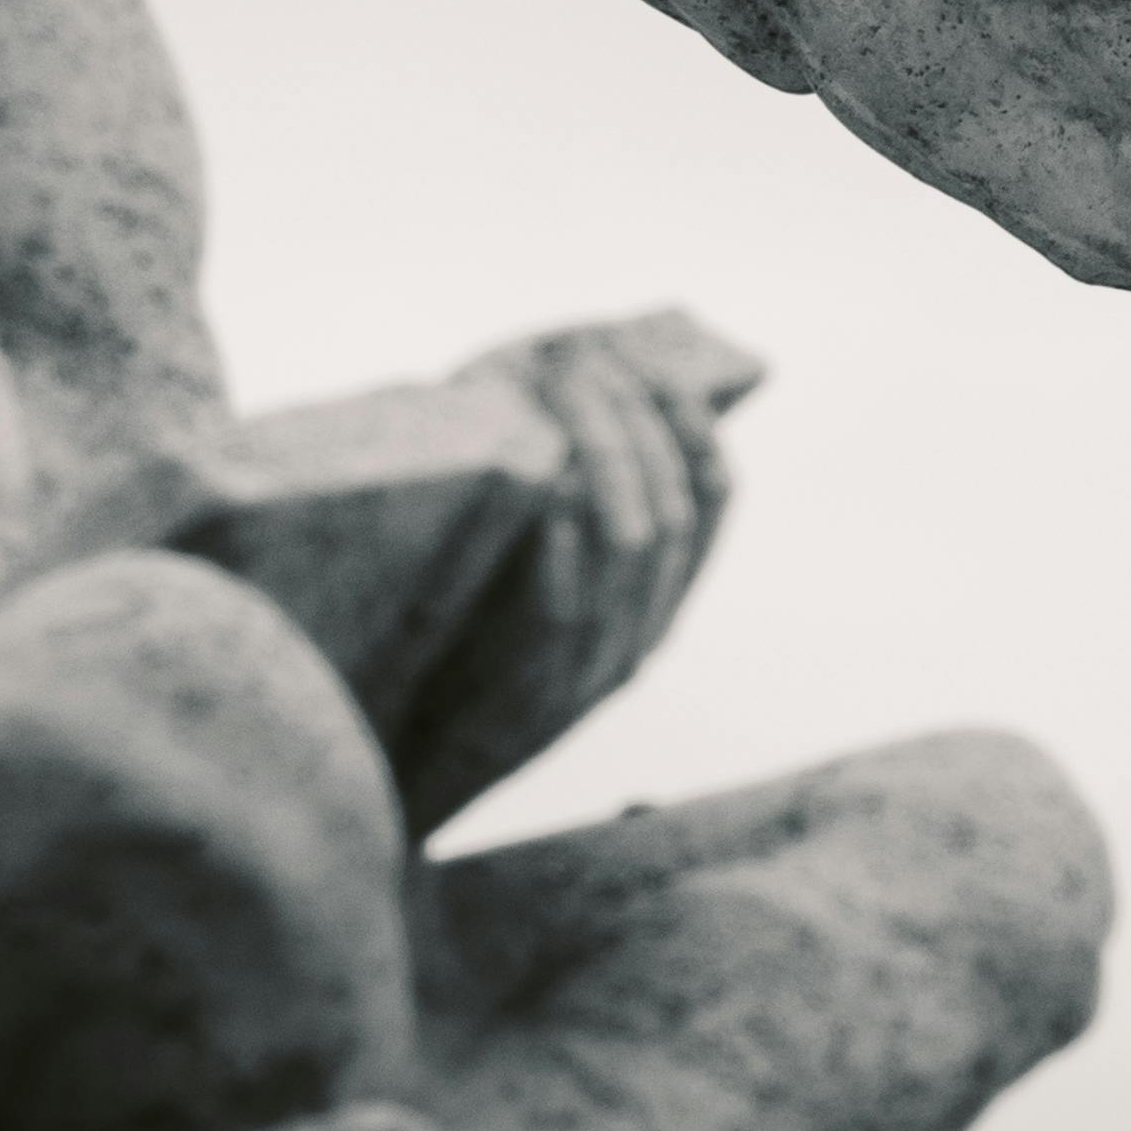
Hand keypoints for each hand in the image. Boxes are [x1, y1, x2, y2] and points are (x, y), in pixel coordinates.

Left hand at [400, 312, 757, 811]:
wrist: (416, 776)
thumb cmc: (460, 661)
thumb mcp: (533, 579)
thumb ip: (563, 514)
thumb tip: (567, 407)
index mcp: (656, 608)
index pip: (715, 502)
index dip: (694, 425)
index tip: (654, 361)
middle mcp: (644, 639)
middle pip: (675, 508)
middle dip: (638, 417)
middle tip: (588, 354)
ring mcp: (598, 671)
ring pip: (637, 542)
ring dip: (605, 451)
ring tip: (564, 388)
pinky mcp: (542, 697)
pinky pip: (572, 605)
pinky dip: (567, 536)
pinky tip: (546, 481)